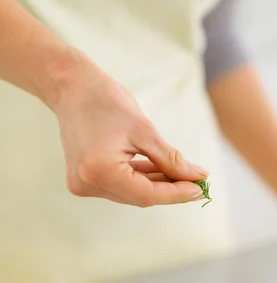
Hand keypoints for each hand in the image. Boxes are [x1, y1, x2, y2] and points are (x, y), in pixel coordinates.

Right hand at [50, 52, 206, 205]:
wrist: (70, 86)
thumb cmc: (105, 100)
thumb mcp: (144, 130)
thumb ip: (171, 159)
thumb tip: (197, 178)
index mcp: (99, 171)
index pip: (147, 195)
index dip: (177, 194)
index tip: (201, 189)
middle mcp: (88, 184)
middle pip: (140, 197)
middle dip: (170, 189)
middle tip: (198, 182)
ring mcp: (83, 184)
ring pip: (132, 193)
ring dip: (158, 185)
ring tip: (183, 174)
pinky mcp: (84, 180)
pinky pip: (120, 186)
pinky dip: (141, 179)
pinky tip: (160, 170)